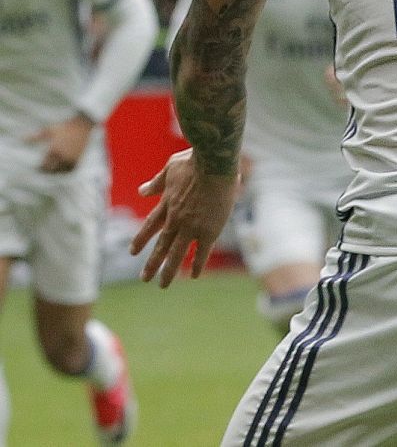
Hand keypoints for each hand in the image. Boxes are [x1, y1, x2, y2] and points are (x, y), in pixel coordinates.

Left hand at [30, 114, 93, 173]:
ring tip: (55, 168)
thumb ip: (35, 137)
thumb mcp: (50, 130)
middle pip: (53, 170)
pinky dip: (67, 170)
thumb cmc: (67, 127)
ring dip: (58, 171)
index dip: (40, 168)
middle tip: (46, 169)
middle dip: (48, 171)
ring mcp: (74, 159)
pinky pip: (72, 170)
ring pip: (63, 171)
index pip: (44, 166)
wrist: (88, 125)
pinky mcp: (82, 160)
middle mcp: (63, 156)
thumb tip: (21, 139)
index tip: (39, 168)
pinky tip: (66, 166)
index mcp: (54, 149)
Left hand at [129, 148, 239, 287]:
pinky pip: (202, 252)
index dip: (141, 239)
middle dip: (152, 263)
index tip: (132, 251)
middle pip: (161, 246)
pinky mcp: (209, 230)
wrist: (214, 164)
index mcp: (166, 203)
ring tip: (162, 285)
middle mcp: (175, 219)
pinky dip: (197, 264)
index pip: (150, 226)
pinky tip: (192, 276)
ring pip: (177, 254)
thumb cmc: (195, 161)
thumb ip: (156, 182)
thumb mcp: (170, 168)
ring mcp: (191, 226)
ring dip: (169, 270)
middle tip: (144, 278)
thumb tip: (142, 191)